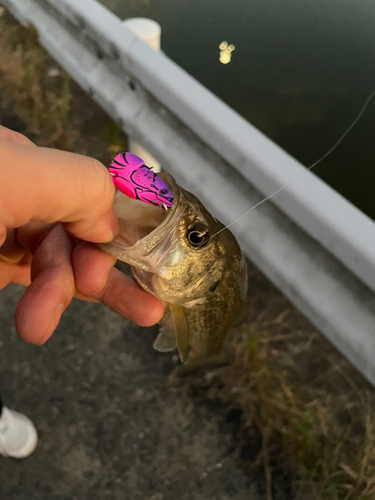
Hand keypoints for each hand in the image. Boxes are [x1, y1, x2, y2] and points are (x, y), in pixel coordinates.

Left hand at [0, 126, 163, 344]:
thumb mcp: (16, 173)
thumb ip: (79, 185)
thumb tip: (108, 223)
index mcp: (30, 162)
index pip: (92, 194)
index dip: (114, 230)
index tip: (137, 262)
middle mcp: (22, 195)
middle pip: (79, 235)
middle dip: (91, 271)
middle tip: (100, 294)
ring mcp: (6, 232)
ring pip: (55, 265)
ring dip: (58, 297)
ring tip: (37, 328)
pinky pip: (34, 282)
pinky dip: (43, 303)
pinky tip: (37, 323)